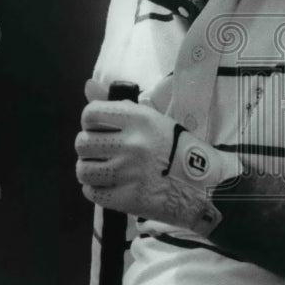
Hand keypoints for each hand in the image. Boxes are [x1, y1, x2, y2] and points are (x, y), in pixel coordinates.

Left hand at [75, 97, 241, 235]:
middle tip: (103, 153)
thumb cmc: (175, 149)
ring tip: (105, 170)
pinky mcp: (127, 198)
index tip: (101, 129)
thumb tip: (87, 85)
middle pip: (82, 143)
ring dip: (90, 170)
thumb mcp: (152, 119)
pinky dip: (97, 190)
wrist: (202, 185)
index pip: (90, 114)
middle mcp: (132, 144)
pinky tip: (113, 185)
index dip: (91, 122)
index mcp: (139, 120)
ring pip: (83, 169)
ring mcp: (129, 173)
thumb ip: (117, 104)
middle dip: (88, 148)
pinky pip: (92, 192)